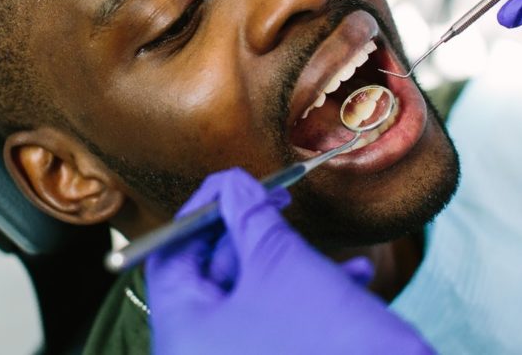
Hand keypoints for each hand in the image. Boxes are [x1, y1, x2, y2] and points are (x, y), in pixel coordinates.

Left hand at [145, 168, 434, 354]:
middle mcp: (199, 353)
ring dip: (293, 264)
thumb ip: (248, 214)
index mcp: (182, 333)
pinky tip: (353, 278)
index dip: (201, 210)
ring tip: (334, 253)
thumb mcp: (282, 262)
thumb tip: (232, 185)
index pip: (169, 255)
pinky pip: (275, 321)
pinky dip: (308, 295)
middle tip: (280, 203)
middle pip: (210, 274)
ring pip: (251, 295)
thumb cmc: (327, 340)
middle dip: (253, 235)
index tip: (234, 184)